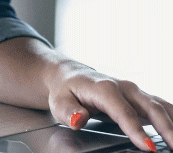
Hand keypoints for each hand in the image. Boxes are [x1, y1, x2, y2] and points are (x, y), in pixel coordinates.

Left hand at [47, 61, 172, 150]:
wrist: (69, 75)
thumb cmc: (65, 90)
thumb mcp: (59, 102)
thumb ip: (68, 111)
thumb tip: (78, 119)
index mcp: (103, 88)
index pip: (123, 111)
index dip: (136, 130)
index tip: (148, 147)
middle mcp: (123, 88)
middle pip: (149, 107)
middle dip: (165, 128)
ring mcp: (133, 92)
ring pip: (159, 105)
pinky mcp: (139, 97)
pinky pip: (161, 105)